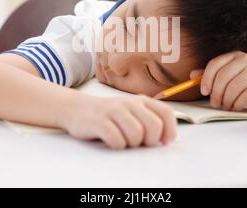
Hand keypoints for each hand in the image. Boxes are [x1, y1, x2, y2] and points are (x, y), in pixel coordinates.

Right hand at [62, 94, 176, 149]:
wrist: (77, 109)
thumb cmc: (109, 115)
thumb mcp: (131, 112)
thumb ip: (149, 119)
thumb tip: (166, 139)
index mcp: (141, 101)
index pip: (165, 113)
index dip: (170, 130)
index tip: (165, 141)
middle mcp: (129, 103)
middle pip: (153, 126)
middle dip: (150, 141)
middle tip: (139, 143)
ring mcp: (114, 110)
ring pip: (136, 134)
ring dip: (131, 144)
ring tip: (123, 140)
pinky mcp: (99, 121)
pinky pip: (117, 139)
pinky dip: (117, 145)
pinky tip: (112, 141)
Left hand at [190, 51, 246, 110]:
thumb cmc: (246, 84)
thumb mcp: (229, 78)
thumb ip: (211, 76)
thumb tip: (192, 76)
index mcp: (235, 56)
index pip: (215, 64)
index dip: (206, 79)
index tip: (204, 92)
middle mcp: (246, 59)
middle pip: (223, 77)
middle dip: (216, 93)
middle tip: (215, 104)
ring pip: (233, 88)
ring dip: (226, 101)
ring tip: (226, 106)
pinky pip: (244, 96)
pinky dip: (237, 105)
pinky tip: (237, 107)